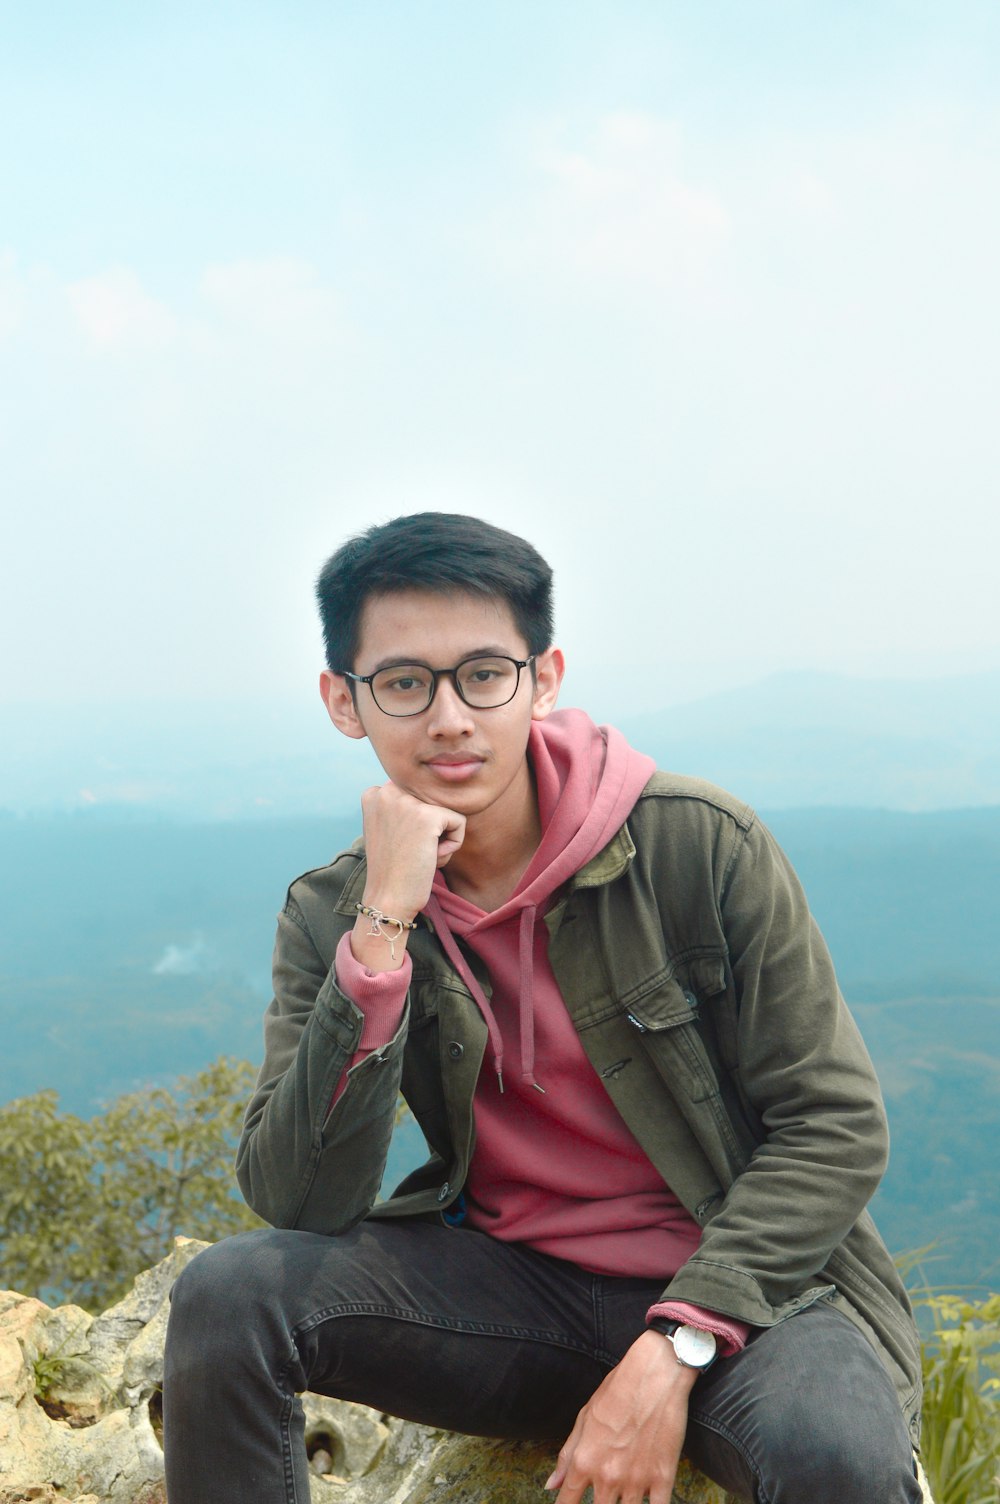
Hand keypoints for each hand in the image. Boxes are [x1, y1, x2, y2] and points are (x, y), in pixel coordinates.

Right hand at [351, 783, 464, 969]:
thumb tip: (437, 790)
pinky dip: (452, 845)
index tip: (398, 844)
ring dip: (440, 838)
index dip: (416, 823)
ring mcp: (406, 802)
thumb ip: (402, 806)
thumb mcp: (388, 828)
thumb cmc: (393, 869)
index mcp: (375, 793)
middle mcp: (387, 791)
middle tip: (410, 852)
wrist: (388, 899)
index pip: (417, 795)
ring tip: (419, 855)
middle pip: (432, 801)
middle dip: (430, 829)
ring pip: (446, 812)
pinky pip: (459, 822)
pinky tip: (431, 858)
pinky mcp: (427, 815)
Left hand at [545, 1330, 696, 1503]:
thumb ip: (566, 1456)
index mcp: (584, 1461)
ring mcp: (636, 1480)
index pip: (567, 1502)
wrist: (655, 1373)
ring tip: (621, 1496)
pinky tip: (646, 1502)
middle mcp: (607, 1476)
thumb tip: (551, 1485)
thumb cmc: (617, 1390)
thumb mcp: (584, 1418)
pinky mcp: (663, 1478)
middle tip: (603, 1496)